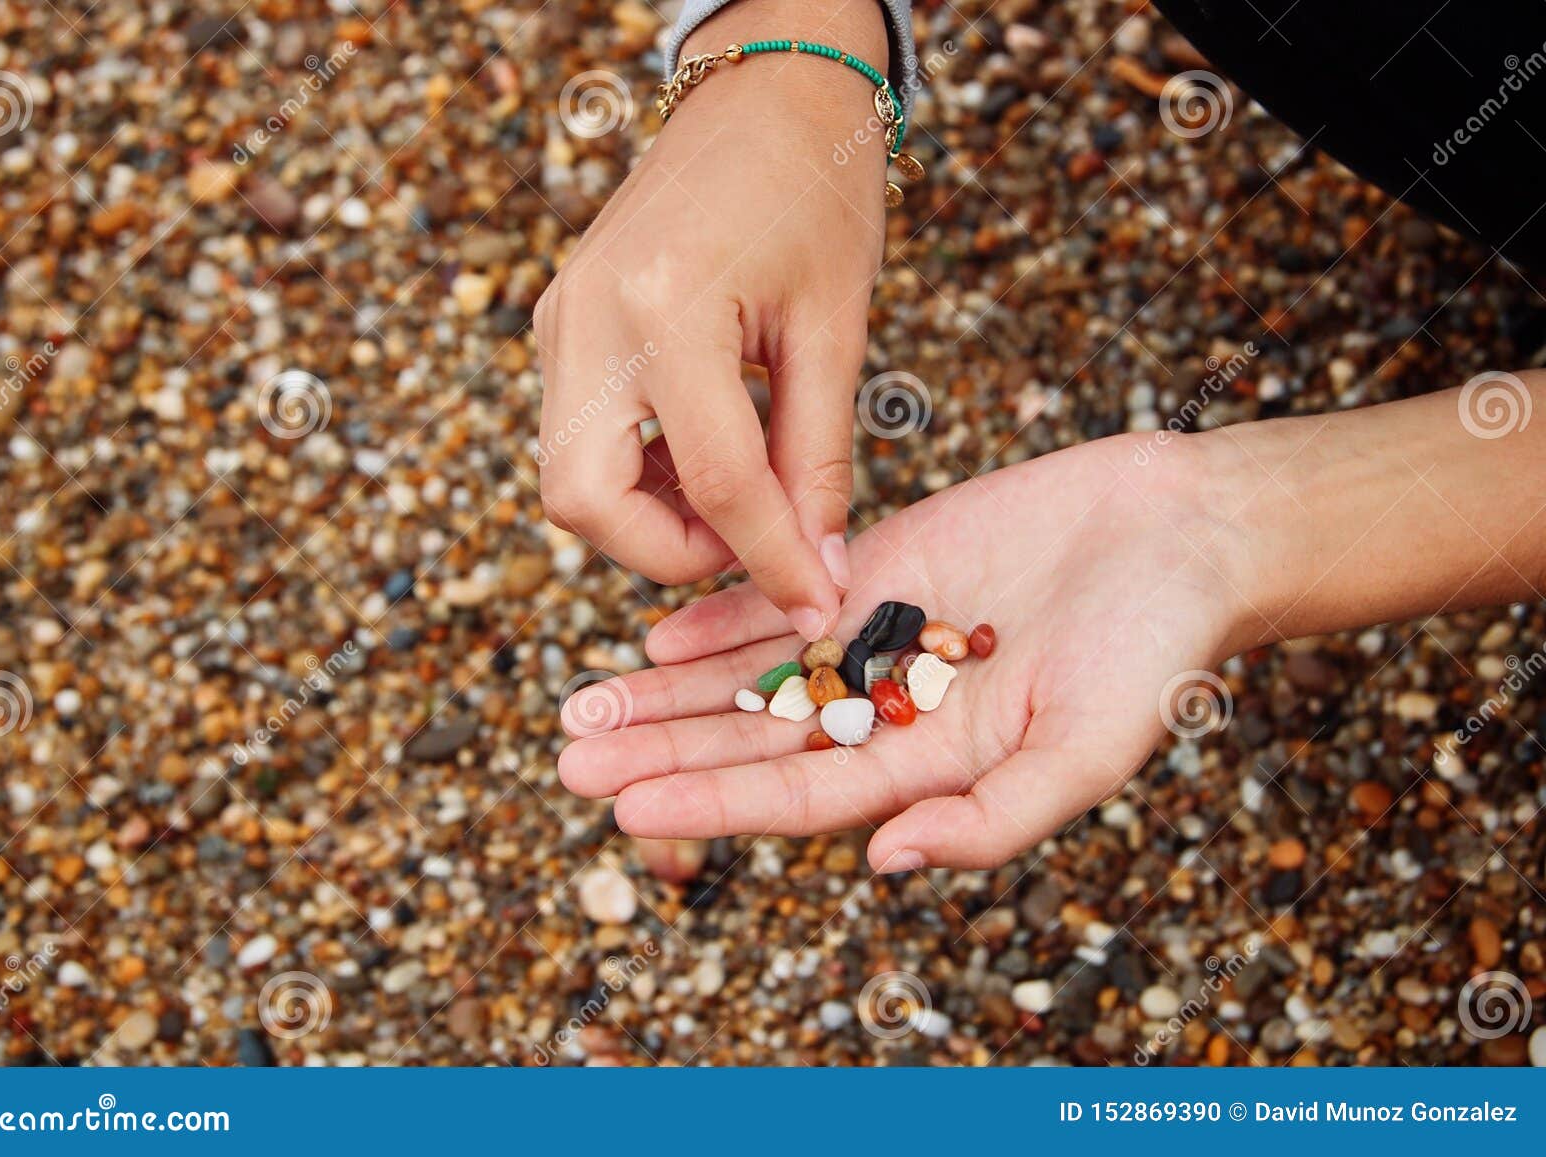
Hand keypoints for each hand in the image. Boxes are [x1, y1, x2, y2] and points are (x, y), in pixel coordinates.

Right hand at [532, 0, 890, 639]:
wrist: (763, 92)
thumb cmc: (817, 189)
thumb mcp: (836, 328)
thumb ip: (820, 459)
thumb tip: (816, 569)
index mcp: (668, 308)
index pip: (716, 482)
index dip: (771, 560)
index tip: (813, 604)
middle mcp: (590, 319)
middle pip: (585, 502)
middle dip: (666, 552)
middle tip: (746, 541)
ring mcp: (560, 320)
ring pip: (569, 478)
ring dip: (649, 515)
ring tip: (738, 488)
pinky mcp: (559, 322)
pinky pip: (577, 435)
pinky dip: (635, 472)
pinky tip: (703, 451)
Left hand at [558, 433, 1257, 870]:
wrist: (1181, 536)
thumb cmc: (1155, 654)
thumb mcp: (1087, 750)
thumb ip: (992, 819)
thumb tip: (886, 868)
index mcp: (928, 767)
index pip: (797, 796)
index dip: (712, 802)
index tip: (628, 807)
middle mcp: (889, 711)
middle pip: (754, 739)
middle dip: (663, 752)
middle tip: (569, 760)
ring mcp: (880, 637)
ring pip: (754, 671)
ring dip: (670, 691)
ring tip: (586, 708)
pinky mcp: (883, 566)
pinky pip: (787, 596)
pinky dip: (723, 616)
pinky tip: (656, 634)